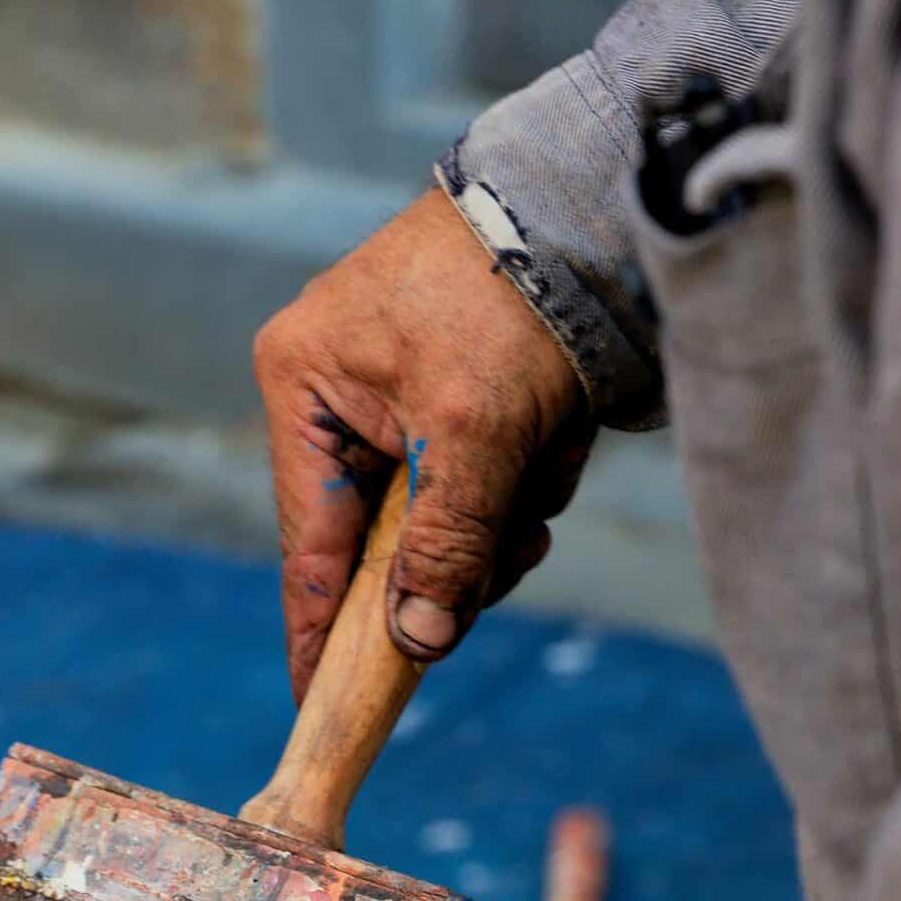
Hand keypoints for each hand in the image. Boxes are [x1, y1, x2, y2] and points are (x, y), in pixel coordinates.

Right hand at [254, 187, 591, 700]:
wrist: (596, 197)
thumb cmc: (511, 293)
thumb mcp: (474, 429)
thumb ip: (444, 542)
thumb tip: (416, 642)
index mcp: (305, 387)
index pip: (307, 546)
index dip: (320, 632)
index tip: (318, 703)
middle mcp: (340, 394)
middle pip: (386, 543)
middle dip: (461, 548)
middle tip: (514, 540)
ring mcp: (402, 397)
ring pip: (446, 520)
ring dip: (507, 511)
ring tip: (546, 455)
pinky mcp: (462, 400)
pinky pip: (486, 484)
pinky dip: (529, 477)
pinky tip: (559, 435)